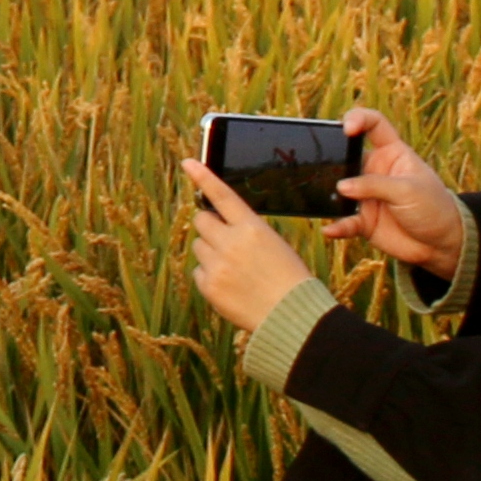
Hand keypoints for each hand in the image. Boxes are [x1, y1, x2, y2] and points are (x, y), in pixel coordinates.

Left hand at [179, 160, 315, 336]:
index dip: (203, 177)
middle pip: (201, 220)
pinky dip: (210, 276)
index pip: (222, 195)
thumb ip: (246, 231)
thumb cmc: (289, 279)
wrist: (292, 316)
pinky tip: (230, 285)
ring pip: (198, 246)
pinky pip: (198, 272)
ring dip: (210, 252)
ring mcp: (217, 265)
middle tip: (225, 240)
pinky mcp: (209, 286)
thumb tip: (220, 225)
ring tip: (234, 268)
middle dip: (210, 227)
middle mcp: (231, 242)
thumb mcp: (274, 244)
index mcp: (252, 228)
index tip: (187, 163)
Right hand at [330, 106, 470, 286]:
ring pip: (339, 190)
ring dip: (330, 195)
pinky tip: (331, 230)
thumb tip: (341, 186)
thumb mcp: (408, 190)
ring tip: (327, 201)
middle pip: (347, 156)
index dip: (359, 118)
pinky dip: (336, 226)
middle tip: (324, 167)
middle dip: (333, 159)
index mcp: (392, 153)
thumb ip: (375, 185)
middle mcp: (375, 172)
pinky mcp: (363, 220)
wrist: (442, 243)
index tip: (347, 128)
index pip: (373, 125)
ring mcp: (367, 196)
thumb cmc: (433, 207)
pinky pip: (344, 221)